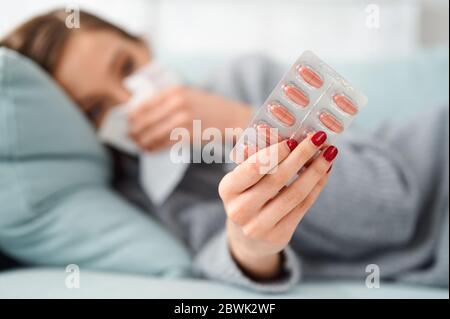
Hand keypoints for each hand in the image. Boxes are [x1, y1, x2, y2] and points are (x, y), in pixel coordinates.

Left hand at [128, 86, 251, 150]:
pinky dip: (153, 148)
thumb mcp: (187, 93)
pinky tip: (149, 149)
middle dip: (135, 130)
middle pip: (145, 120)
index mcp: (174, 91)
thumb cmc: (208, 106)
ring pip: (153, 134)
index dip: (133, 116)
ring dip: (142, 141)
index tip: (129, 122)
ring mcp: (182, 120)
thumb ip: (167, 99)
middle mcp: (176, 103)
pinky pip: (163, 143)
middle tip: (130, 136)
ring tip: (138, 144)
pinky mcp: (187, 135)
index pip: (144, 104)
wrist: (232, 117)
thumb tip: (142, 112)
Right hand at [218, 131, 336, 279]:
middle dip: (301, 155)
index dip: (275, 153)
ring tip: (329, 153)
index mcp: (228, 189)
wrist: (248, 235)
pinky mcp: (279, 235)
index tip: (293, 139)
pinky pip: (303, 206)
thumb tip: (279, 131)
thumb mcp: (244, 176)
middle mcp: (240, 210)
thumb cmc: (248, 194)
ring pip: (294, 194)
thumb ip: (258, 155)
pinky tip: (325, 171)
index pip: (253, 167)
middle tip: (319, 137)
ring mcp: (259, 226)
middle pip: (277, 179)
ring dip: (315, 171)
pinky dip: (317, 186)